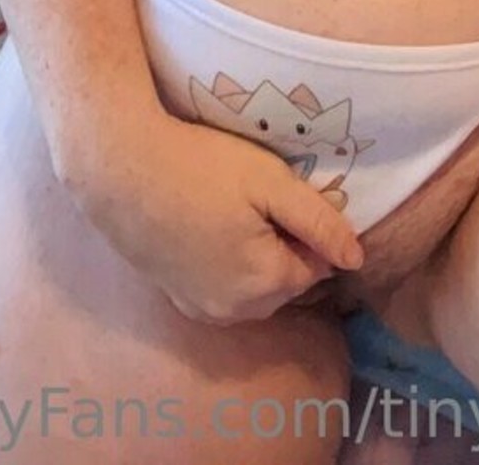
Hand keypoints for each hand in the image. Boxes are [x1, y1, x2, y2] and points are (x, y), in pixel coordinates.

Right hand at [61, 111, 364, 325]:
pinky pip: (222, 288)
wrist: (120, 169)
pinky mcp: (177, 298)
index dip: (306, 227)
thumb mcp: (270, 181)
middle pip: (285, 280)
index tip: (284, 193)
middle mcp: (236, 311)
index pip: (316, 266)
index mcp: (265, 283)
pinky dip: (225, 263)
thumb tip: (358, 260)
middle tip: (256, 197)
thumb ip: (319, 222)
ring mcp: (201, 309)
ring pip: (254, 287)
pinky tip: (206, 224)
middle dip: (283, 244)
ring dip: (255, 255)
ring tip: (230, 207)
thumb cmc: (200, 166)